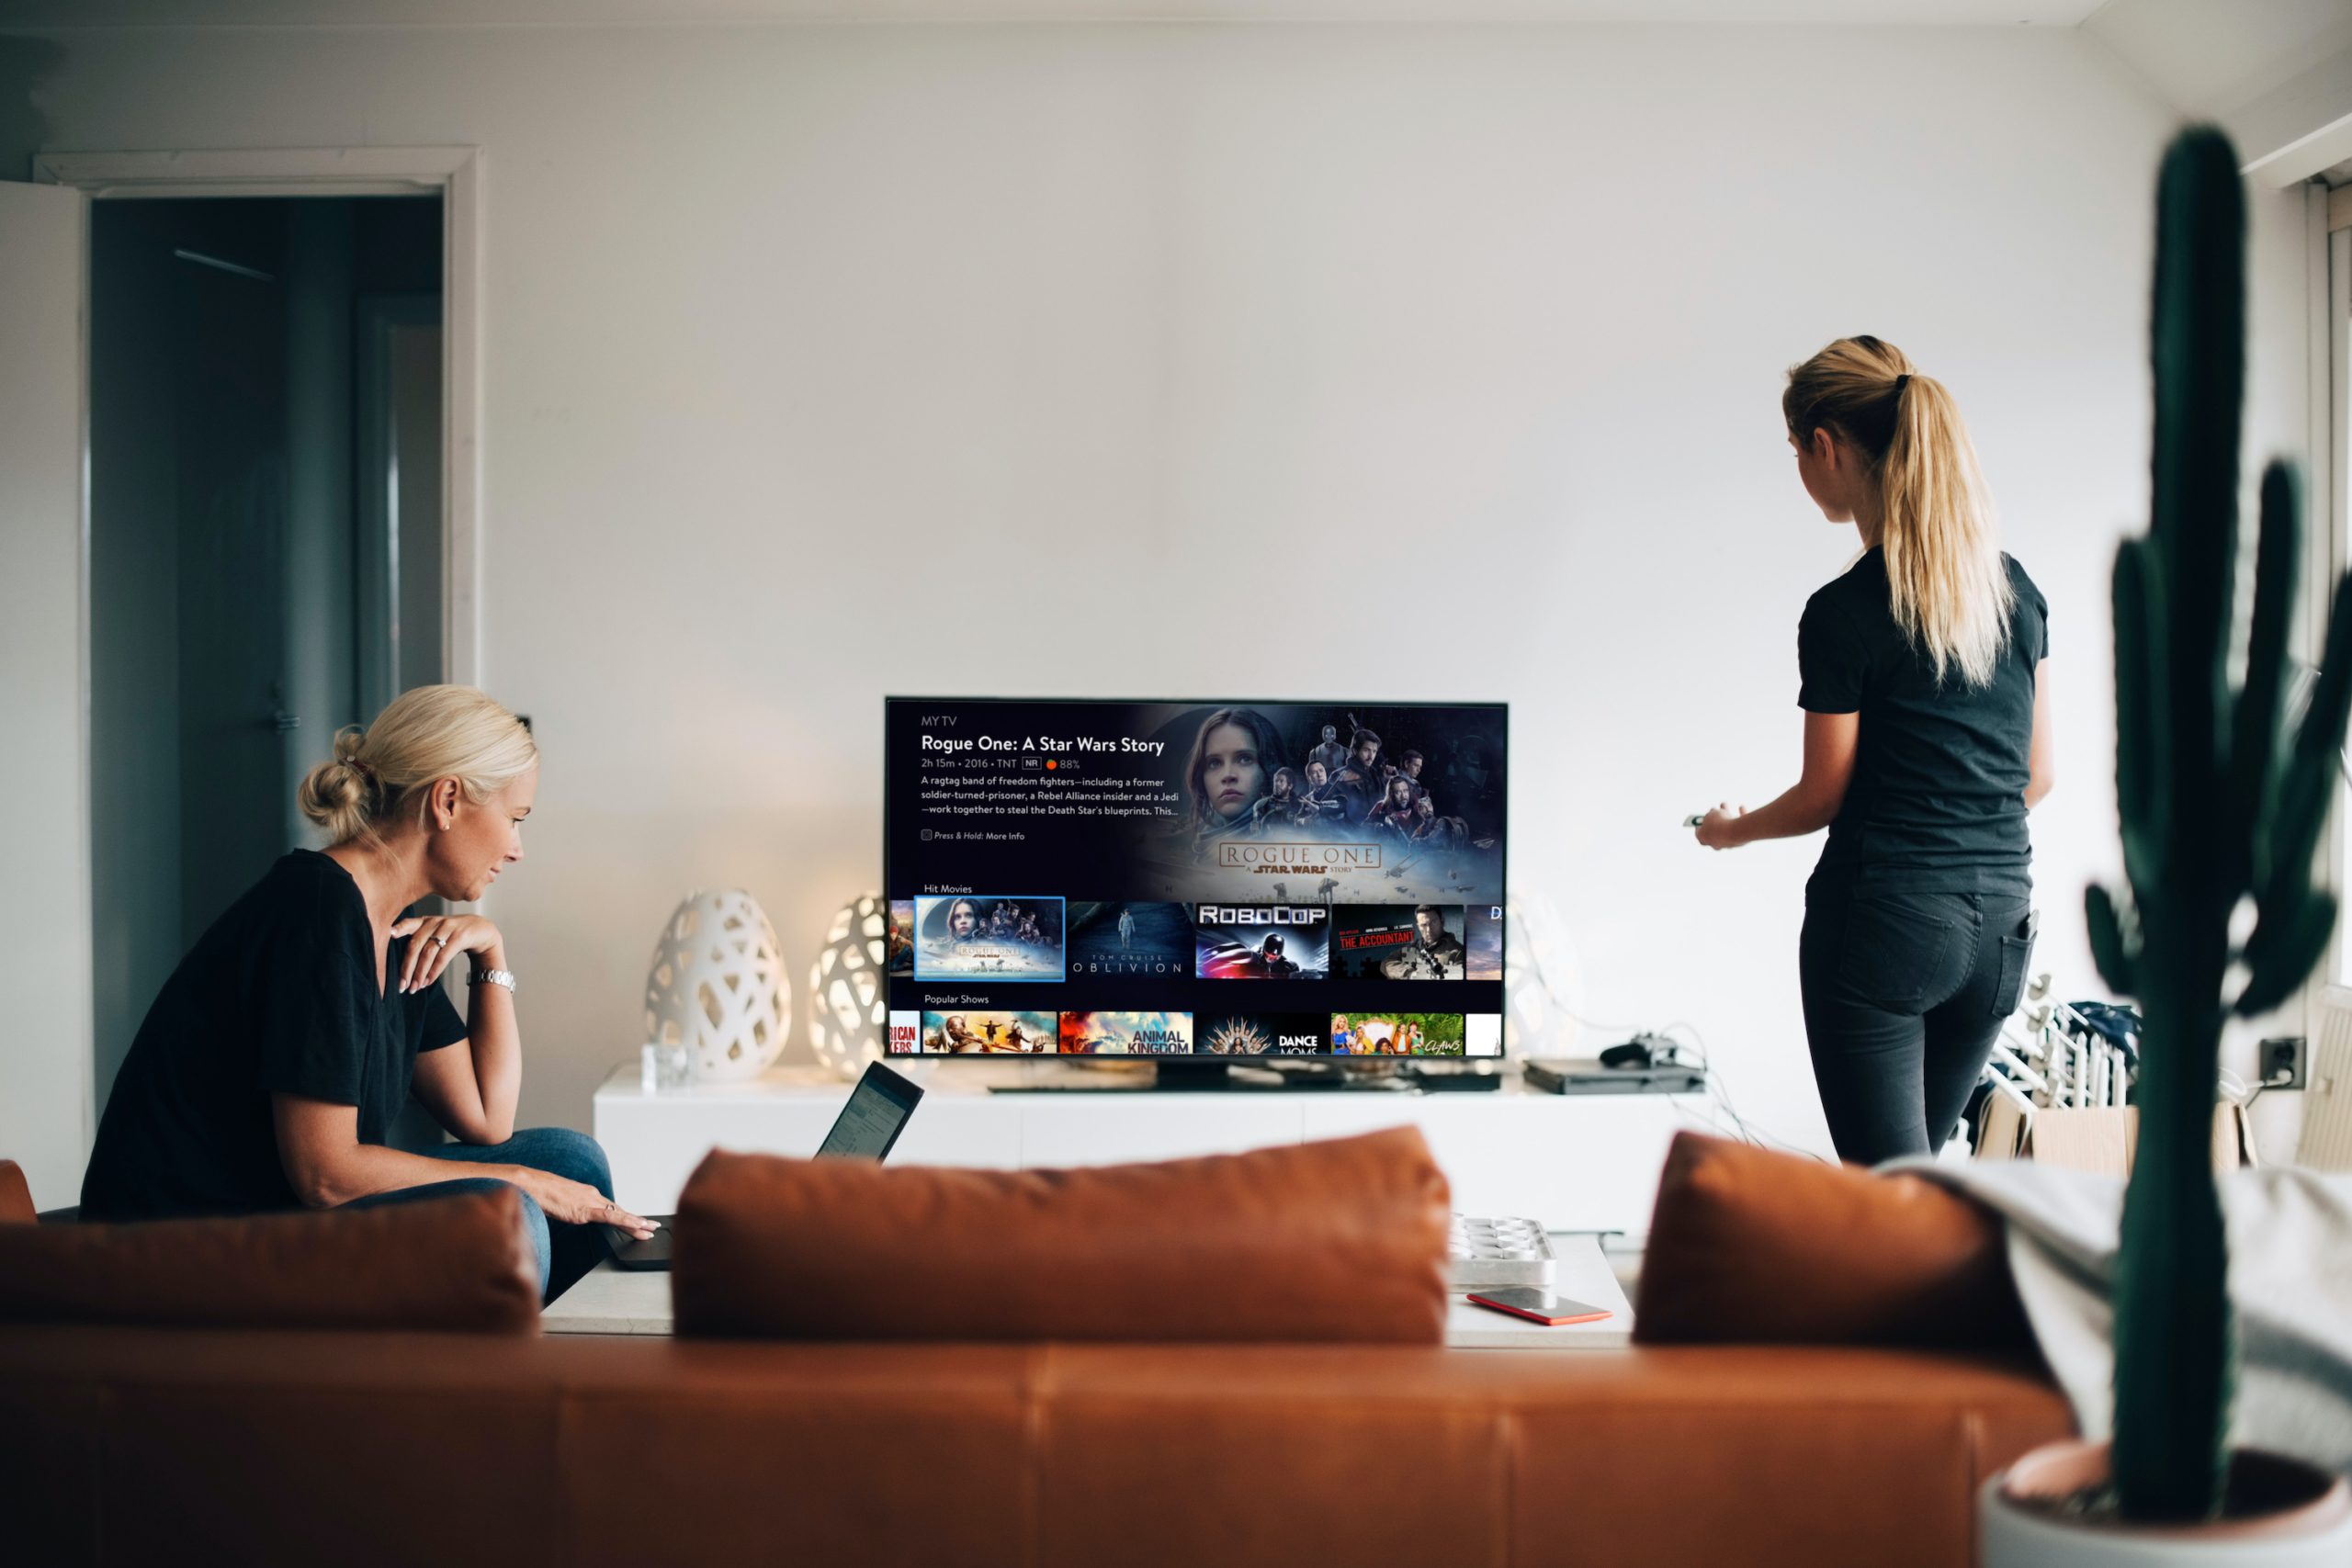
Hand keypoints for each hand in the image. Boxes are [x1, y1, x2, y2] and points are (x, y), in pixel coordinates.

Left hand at [392, 912, 503, 992]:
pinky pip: (443, 956)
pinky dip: (434, 971)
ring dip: (419, 973)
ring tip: (415, 987)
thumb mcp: (437, 932)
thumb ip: (421, 940)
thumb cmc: (455, 934)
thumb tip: (404, 966)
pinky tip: (428, 981)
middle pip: (415, 945)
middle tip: (401, 985)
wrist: (483, 930)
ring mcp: (448, 928)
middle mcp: (435, 922)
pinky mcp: (460, 937)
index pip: (409, 923)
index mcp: (426, 921)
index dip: (399, 928)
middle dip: (407, 968)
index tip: (390, 934)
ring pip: (428, 953)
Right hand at [513, 1168, 656, 1238]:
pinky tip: (637, 1226)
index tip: (636, 1221)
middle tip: (652, 1226)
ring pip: (620, 1214)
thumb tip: (569, 1215)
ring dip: (637, 1223)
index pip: (610, 1208)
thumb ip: (568, 1209)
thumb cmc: (541, 1193)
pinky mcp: (586, 1210)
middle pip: (619, 1211)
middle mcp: (593, 1196)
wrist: (532, 1186)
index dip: (625, 1216)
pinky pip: (610, 1217)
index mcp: (587, 1194)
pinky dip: (626, 1221)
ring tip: (649, 1230)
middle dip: (637, 1220)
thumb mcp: (559, 1204)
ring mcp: (591, 1201)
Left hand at [1695, 803, 1746, 850]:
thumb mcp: (1711, 814)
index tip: (1701, 818)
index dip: (1699, 825)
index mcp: (1704, 839)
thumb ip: (1710, 814)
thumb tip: (1713, 813)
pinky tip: (1741, 808)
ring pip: (1726, 827)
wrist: (1735, 831)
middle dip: (1714, 818)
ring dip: (1726, 815)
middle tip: (1713, 809)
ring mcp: (1728, 843)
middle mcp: (1715, 844)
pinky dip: (1740, 818)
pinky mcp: (1741, 841)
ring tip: (1724, 804)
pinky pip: (1739, 828)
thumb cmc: (1719, 823)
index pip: (1699, 834)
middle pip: (1714, 830)